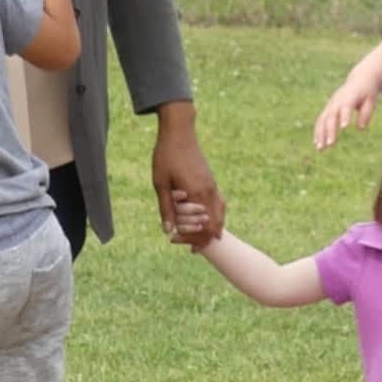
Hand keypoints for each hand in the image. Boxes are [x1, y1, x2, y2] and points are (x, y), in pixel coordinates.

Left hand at [152, 103, 224, 245]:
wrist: (179, 133)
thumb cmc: (166, 156)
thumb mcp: (161, 184)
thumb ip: (166, 208)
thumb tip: (168, 231)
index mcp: (196, 194)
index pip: (202, 227)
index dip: (192, 239)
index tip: (176, 242)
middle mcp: (209, 191)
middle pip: (214, 224)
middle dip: (204, 238)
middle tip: (192, 248)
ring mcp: (212, 185)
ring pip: (220, 213)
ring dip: (213, 228)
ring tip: (206, 239)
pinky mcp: (211, 180)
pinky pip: (220, 203)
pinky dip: (217, 215)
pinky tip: (211, 218)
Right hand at [313, 70, 380, 149]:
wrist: (359, 80)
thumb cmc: (367, 92)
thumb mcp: (371, 100)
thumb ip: (366, 113)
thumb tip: (361, 128)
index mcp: (349, 96)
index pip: (346, 106)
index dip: (344, 116)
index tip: (344, 128)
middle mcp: (337, 100)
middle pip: (331, 115)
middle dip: (329, 130)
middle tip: (330, 145)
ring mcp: (330, 104)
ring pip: (322, 119)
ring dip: (320, 134)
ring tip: (320, 149)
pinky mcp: (328, 109)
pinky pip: (320, 121)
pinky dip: (318, 132)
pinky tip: (318, 145)